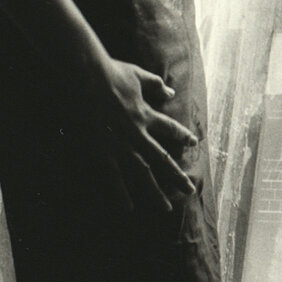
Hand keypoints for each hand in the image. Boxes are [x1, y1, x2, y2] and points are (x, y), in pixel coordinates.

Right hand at [89, 57, 198, 217]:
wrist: (88, 77)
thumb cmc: (112, 73)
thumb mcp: (139, 75)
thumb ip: (156, 85)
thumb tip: (171, 92)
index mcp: (148, 115)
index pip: (171, 129)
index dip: (182, 136)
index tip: (193, 143)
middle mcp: (139, 134)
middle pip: (163, 159)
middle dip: (177, 176)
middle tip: (189, 190)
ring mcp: (122, 145)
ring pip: (144, 173)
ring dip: (156, 192)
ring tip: (166, 208)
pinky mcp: (103, 151)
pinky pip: (114, 177)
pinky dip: (122, 193)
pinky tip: (129, 208)